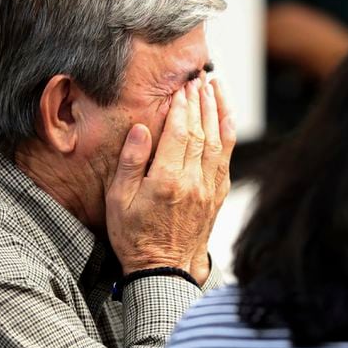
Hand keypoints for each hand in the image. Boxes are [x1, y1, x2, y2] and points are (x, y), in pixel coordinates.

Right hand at [105, 78, 234, 285]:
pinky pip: (227, 158)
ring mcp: (209, 188)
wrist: (164, 271)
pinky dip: (228, 134)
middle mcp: (193, 181)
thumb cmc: (136, 237)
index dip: (182, 106)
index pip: (179, 131)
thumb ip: (130, 162)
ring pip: (218, 141)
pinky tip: (226, 119)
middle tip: (198, 77)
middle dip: (200, 100)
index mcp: (167, 180)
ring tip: (215, 87)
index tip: (181, 86)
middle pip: (202, 131)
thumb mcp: (119, 200)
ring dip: (217, 110)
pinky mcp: (217, 196)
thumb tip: (141, 129)